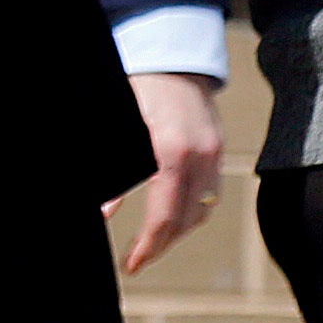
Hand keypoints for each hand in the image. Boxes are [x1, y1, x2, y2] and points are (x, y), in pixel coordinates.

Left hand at [114, 70, 227, 276]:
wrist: (172, 58)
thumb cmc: (139, 89)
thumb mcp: (120, 130)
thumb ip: (115, 175)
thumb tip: (104, 213)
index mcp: (170, 151)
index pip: (164, 216)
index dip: (148, 246)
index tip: (132, 264)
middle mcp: (199, 156)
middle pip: (185, 220)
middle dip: (160, 245)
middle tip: (137, 259)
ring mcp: (213, 153)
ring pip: (201, 211)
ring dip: (177, 230)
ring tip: (152, 241)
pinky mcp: (218, 150)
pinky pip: (210, 194)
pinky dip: (192, 211)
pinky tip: (172, 216)